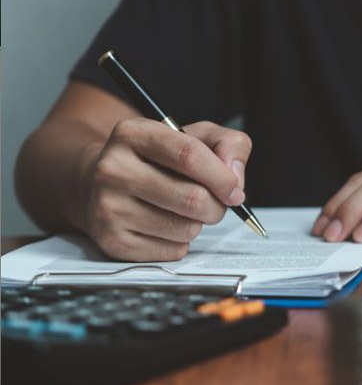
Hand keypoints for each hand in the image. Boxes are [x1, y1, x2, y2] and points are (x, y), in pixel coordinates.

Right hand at [80, 119, 251, 260]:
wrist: (103, 183)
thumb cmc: (157, 160)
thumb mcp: (193, 136)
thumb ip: (228, 144)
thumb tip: (235, 175)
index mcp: (133, 134)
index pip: (190, 155)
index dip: (222, 177)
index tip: (235, 189)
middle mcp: (113, 169)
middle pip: (193, 198)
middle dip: (217, 206)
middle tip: (214, 203)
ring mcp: (108, 208)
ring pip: (187, 228)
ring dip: (198, 223)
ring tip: (182, 210)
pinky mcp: (113, 242)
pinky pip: (173, 250)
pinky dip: (181, 242)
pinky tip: (164, 225)